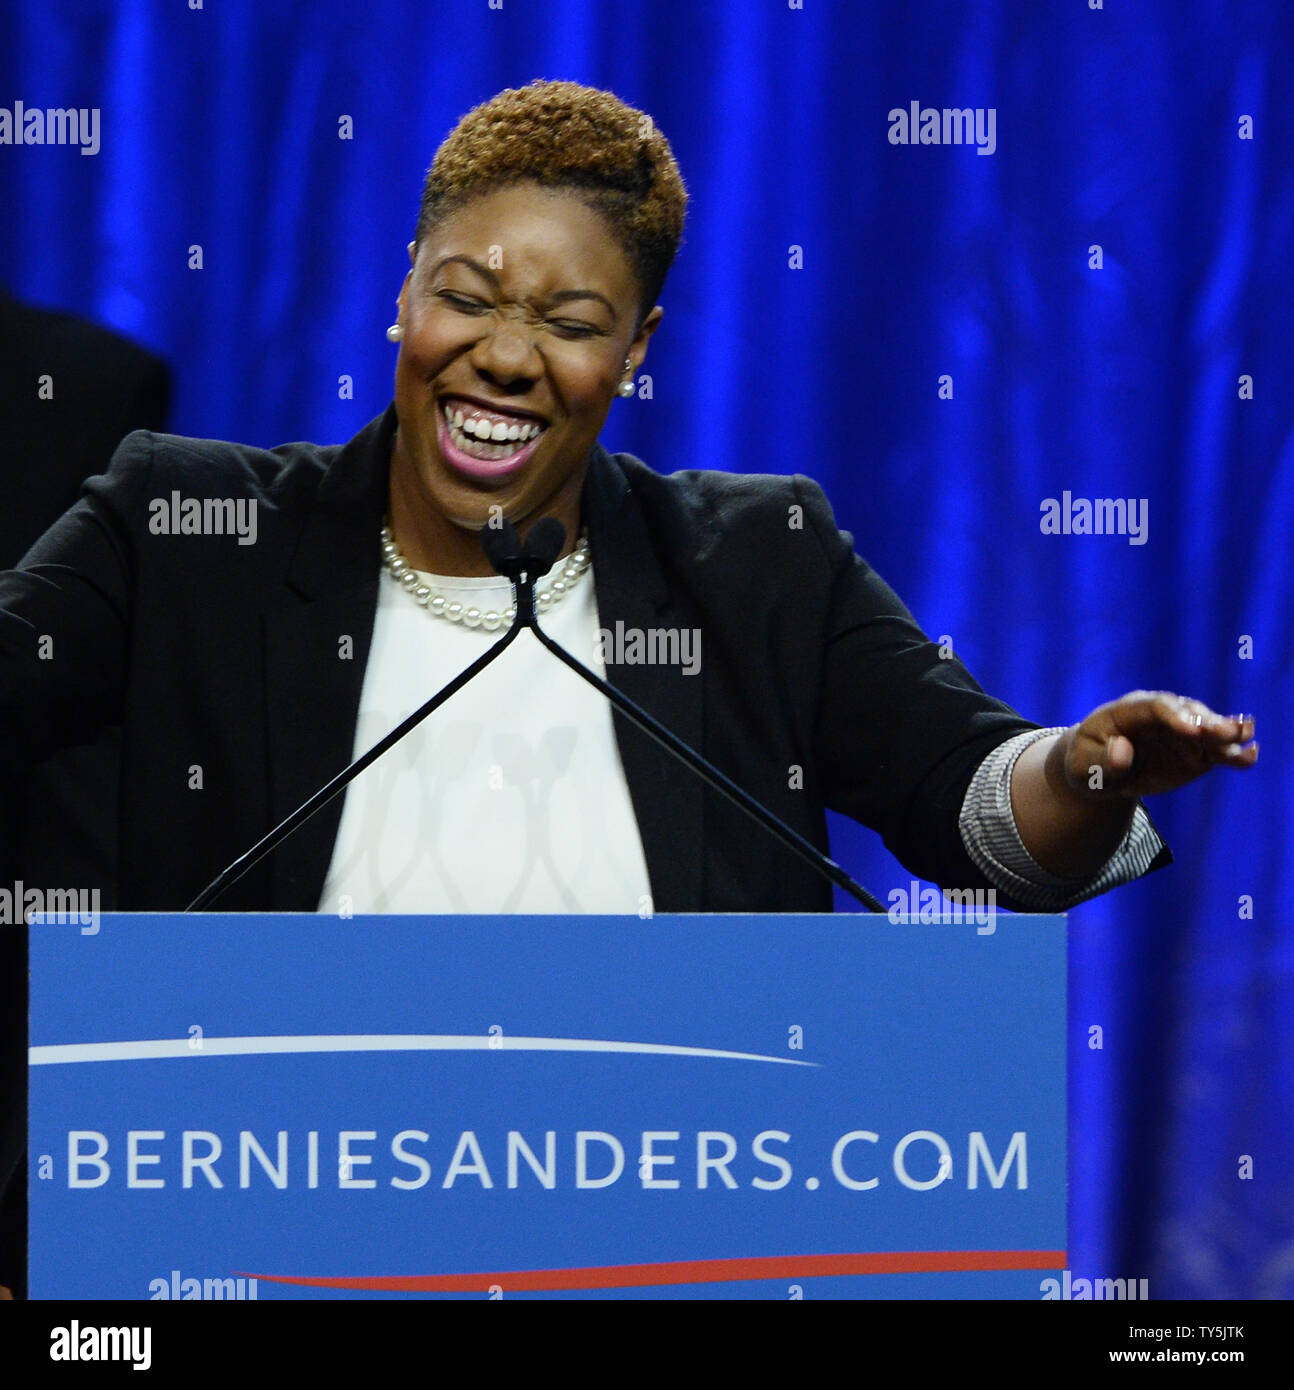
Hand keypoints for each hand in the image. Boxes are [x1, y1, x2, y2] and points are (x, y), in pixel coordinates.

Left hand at [1057, 691, 1257, 800]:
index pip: (1155, 707)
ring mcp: (1181, 732)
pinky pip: (1216, 751)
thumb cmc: (1087, 765)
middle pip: (1187, 712)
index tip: (1192, 731)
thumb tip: (1122, 752)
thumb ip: (1101, 761)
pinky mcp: (1196, 751)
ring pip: (1207, 728)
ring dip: (1226, 733)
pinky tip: (1251, 756)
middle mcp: (1161, 716)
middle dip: (1207, 722)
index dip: (1174, 716)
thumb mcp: (1083, 767)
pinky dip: (1234, 753)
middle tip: (1227, 733)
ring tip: (1245, 738)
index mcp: (1128, 711)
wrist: (1100, 772)